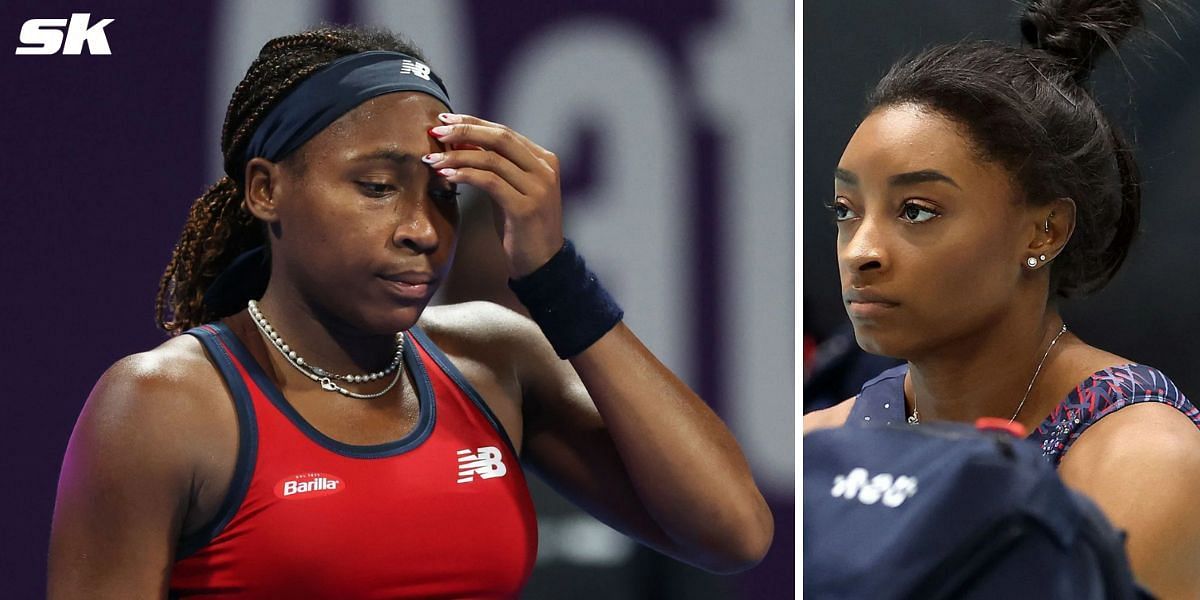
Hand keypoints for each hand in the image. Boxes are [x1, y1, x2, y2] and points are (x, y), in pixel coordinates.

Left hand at [424, 113, 563, 277]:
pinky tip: (446, 175)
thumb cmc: (521, 227)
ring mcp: (539, 188)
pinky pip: (490, 182)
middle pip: (500, 138)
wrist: (542, 264)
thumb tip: (460, 140)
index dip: (472, 122)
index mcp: (544, 160)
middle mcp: (545, 169)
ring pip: (492, 159)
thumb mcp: (510, 190)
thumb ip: (495, 166)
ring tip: (432, 159)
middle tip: (435, 131)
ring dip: (457, 155)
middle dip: (464, 131)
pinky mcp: (526, 208)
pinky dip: (465, 174)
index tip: (444, 120)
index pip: (504, 132)